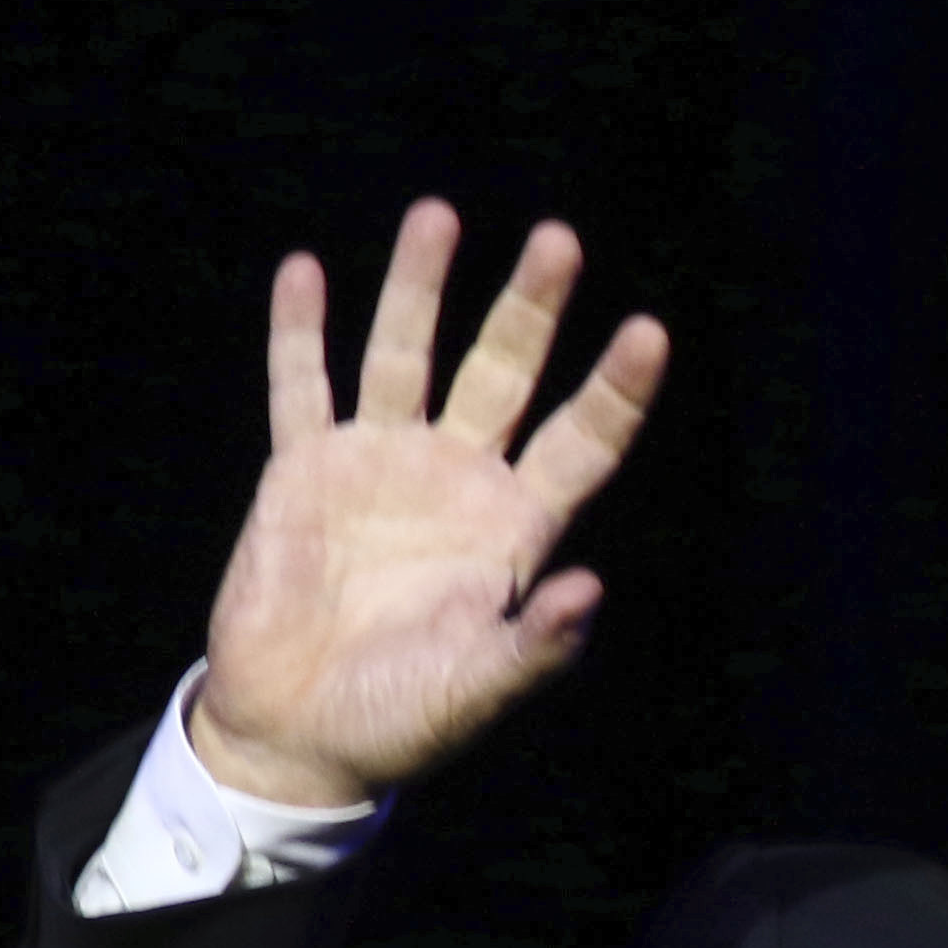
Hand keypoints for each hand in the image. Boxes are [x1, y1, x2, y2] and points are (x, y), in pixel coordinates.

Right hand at [190, 198, 670, 806]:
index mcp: (512, 529)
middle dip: (530, 308)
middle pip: (503, 373)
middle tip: (559, 239)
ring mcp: (379, 464)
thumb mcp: (477, 690)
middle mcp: (456, 480)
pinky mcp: (304, 470)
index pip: (580, 443)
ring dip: (419, 287)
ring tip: (438, 214)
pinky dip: (299, 333)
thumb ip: (535, 644)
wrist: (299, 733)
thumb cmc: (400, 720)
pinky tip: (306, 271)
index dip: (614, 391)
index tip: (648, 331)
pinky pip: (301, 387)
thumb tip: (591, 588)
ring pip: (404, 355)